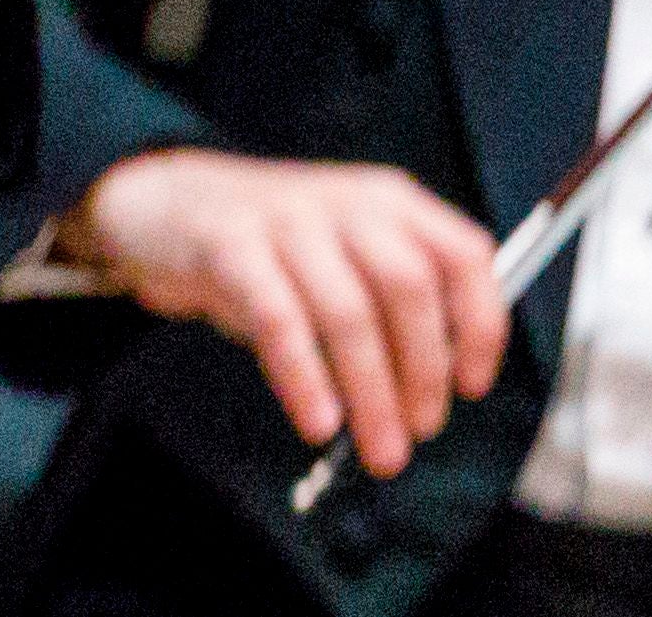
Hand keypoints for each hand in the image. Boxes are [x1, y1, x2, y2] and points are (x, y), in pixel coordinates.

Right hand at [62, 148, 506, 471]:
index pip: (463, 254)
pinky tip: (319, 422)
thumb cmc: (274, 250)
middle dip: (424, 371)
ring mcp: (289, 220)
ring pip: (347, 311)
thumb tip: (437, 387)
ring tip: (380, 449)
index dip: (481, 322)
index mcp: (392, 202)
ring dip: (372, 392)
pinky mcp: (230, 246)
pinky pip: (277, 319)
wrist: (169, 205)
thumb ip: (392, 304)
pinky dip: (305, 378)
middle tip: (421, 432)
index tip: (473, 385)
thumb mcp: (345, 255)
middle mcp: (348, 203)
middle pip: (409, 287)